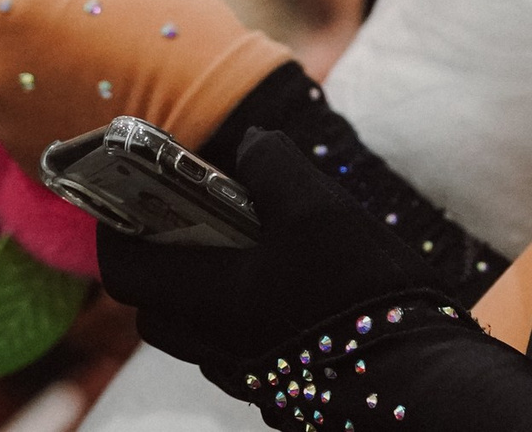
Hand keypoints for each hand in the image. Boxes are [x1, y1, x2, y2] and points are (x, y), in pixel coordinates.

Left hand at [98, 127, 444, 392]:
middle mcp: (213, 344)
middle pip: (155, 302)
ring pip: (197, 327)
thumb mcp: (318, 206)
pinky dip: (243, 310)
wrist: (416, 376)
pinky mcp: (277, 387)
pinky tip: (293, 285)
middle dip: (165, 255)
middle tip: (197, 214)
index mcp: (205, 299)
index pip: (123, 268)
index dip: (116, 228)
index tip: (131, 194)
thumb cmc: (358, 293)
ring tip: (255, 243)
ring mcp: (244, 372)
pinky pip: (237, 345)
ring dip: (207, 283)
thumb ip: (273, 164)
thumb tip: (250, 145)